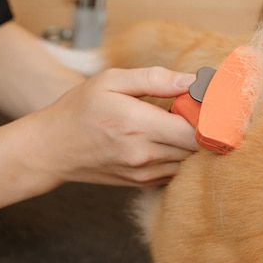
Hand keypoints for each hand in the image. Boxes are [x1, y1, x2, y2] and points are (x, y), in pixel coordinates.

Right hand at [28, 66, 197, 187]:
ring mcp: (144, 173)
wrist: (51, 150)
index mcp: (137, 125)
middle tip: (198, 109)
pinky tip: (169, 139)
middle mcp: (144, 154)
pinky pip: (177, 171)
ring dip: (194, 144)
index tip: (211, 103)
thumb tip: (191, 80)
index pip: (195, 131)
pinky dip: (182, 156)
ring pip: (191, 162)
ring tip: (180, 123)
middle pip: (198, 148)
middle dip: (205, 129)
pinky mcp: (143, 183)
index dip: (211, 118)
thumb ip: (154, 79)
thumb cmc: (80, 109)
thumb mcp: (111, 81)